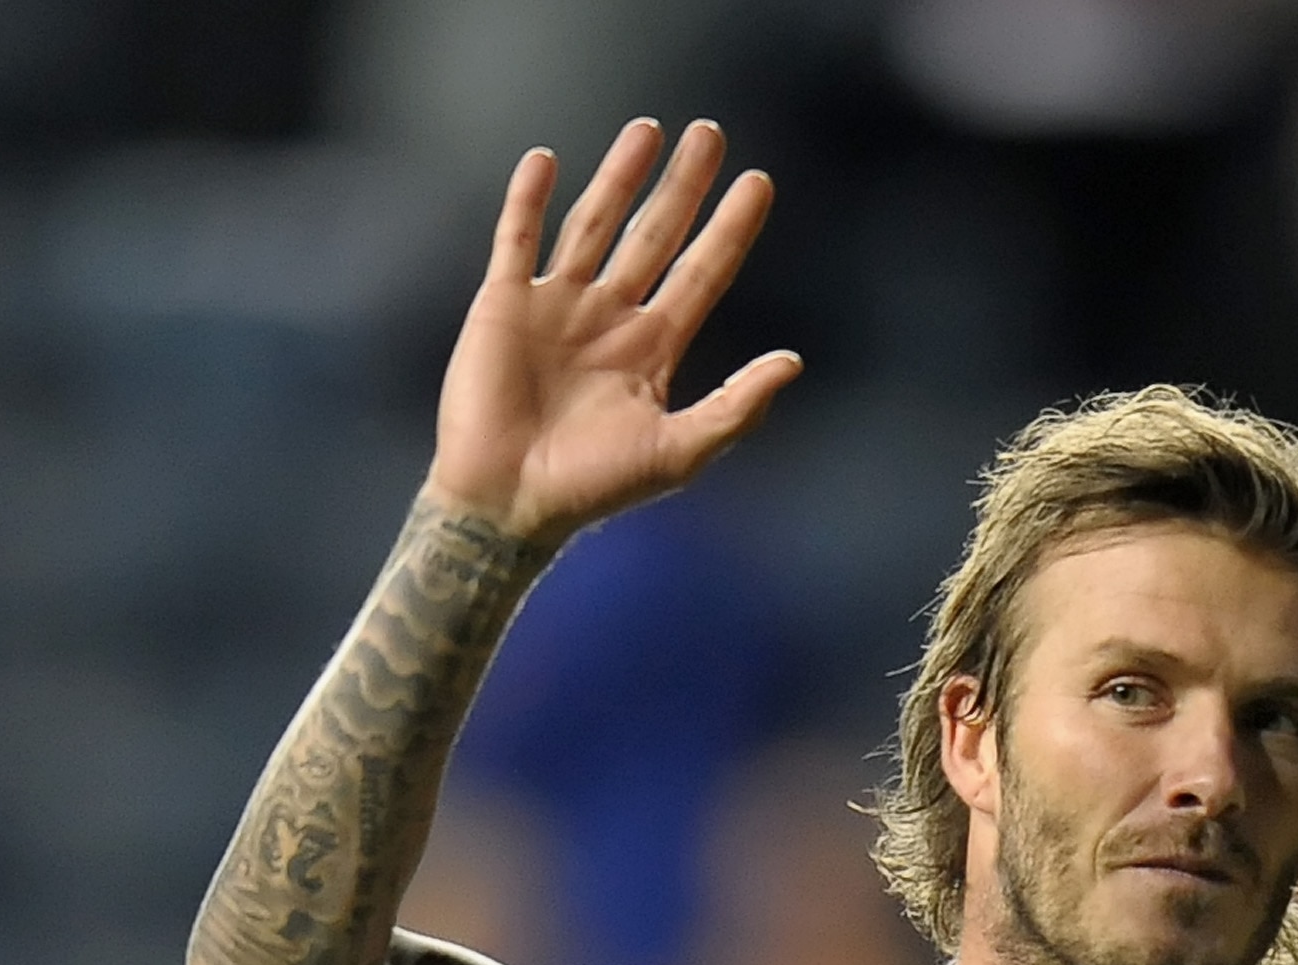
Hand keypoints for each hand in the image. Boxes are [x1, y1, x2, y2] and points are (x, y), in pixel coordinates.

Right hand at [427, 119, 800, 544]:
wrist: (508, 502)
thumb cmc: (592, 488)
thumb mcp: (677, 451)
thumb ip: (735, 406)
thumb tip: (793, 362)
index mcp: (652, 351)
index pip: (701, 274)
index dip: (730, 230)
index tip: (758, 183)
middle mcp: (609, 320)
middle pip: (655, 236)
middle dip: (683, 186)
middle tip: (710, 133)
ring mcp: (556, 307)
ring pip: (594, 224)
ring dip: (620, 176)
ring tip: (648, 129)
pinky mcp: (504, 304)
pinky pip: (517, 238)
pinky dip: (528, 198)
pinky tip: (546, 160)